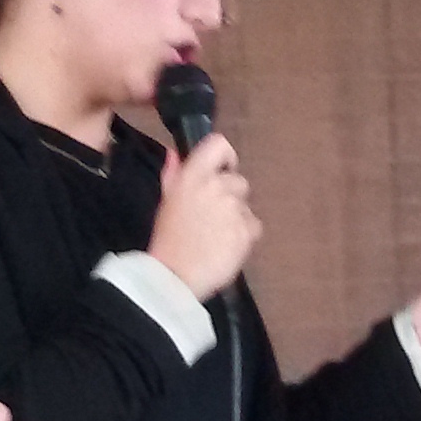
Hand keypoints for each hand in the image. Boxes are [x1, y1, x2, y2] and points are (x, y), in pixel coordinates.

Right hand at [151, 132, 259, 298]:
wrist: (175, 275)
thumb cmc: (168, 240)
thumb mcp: (166, 202)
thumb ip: (173, 175)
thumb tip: (174, 154)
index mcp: (193, 175)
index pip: (219, 145)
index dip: (226, 158)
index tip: (222, 171)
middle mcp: (216, 185)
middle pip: (239, 181)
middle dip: (230, 197)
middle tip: (213, 218)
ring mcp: (233, 207)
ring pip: (246, 205)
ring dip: (237, 218)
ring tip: (217, 236)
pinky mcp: (247, 228)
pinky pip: (253, 226)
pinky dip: (244, 236)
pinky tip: (226, 247)